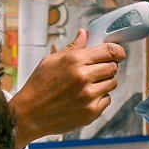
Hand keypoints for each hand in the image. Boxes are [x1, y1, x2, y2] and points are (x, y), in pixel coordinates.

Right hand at [10, 28, 125, 148]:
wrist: (29, 115)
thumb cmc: (38, 86)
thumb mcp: (51, 61)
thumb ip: (73, 47)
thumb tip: (85, 33)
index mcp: (75, 60)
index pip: (109, 51)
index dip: (117, 51)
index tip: (119, 53)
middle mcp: (84, 77)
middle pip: (113, 67)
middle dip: (108, 67)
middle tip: (97, 71)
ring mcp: (89, 96)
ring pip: (112, 83)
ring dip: (105, 82)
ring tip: (89, 85)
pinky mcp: (91, 111)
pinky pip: (107, 99)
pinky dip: (100, 98)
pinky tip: (86, 98)